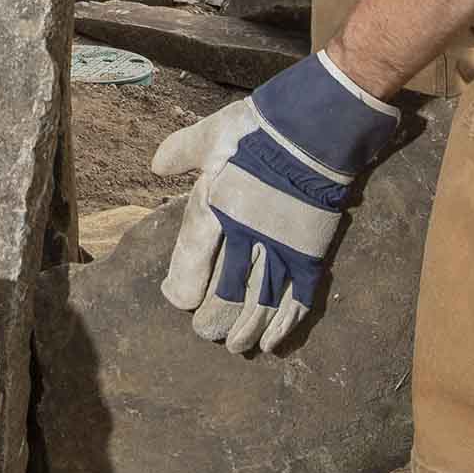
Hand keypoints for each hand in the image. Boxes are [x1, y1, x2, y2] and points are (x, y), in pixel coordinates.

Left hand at [152, 51, 400, 355]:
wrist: (317, 127)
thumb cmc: (260, 128)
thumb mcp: (211, 133)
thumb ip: (181, 152)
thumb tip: (156, 165)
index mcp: (214, 211)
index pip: (189, 266)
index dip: (181, 290)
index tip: (178, 299)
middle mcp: (244, 238)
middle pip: (224, 296)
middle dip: (212, 320)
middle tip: (206, 332)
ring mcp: (280, 250)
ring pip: (258, 306)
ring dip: (245, 330)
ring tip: (235, 345)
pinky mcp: (310, 253)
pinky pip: (296, 300)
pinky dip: (283, 325)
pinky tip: (272, 343)